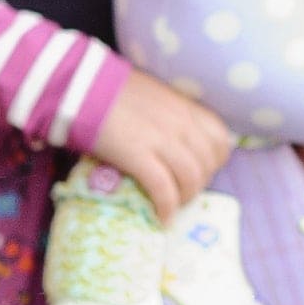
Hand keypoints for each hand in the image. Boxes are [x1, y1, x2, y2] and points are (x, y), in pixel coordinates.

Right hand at [88, 70, 234, 221]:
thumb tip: (176, 138)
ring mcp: (162, 140)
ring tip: (172, 205)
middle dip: (199, 183)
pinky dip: (166, 207)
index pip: (220, 139)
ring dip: (184, 198)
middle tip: (181, 191)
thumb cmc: (114, 89)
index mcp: (186, 107)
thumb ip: (172, 114)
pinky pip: (164, 189)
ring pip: (191, 179)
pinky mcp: (139, 156)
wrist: (82, 87)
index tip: (200, 169)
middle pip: (208, 164)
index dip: (214, 160)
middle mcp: (181, 124)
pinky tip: (162, 217)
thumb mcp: (155, 94)